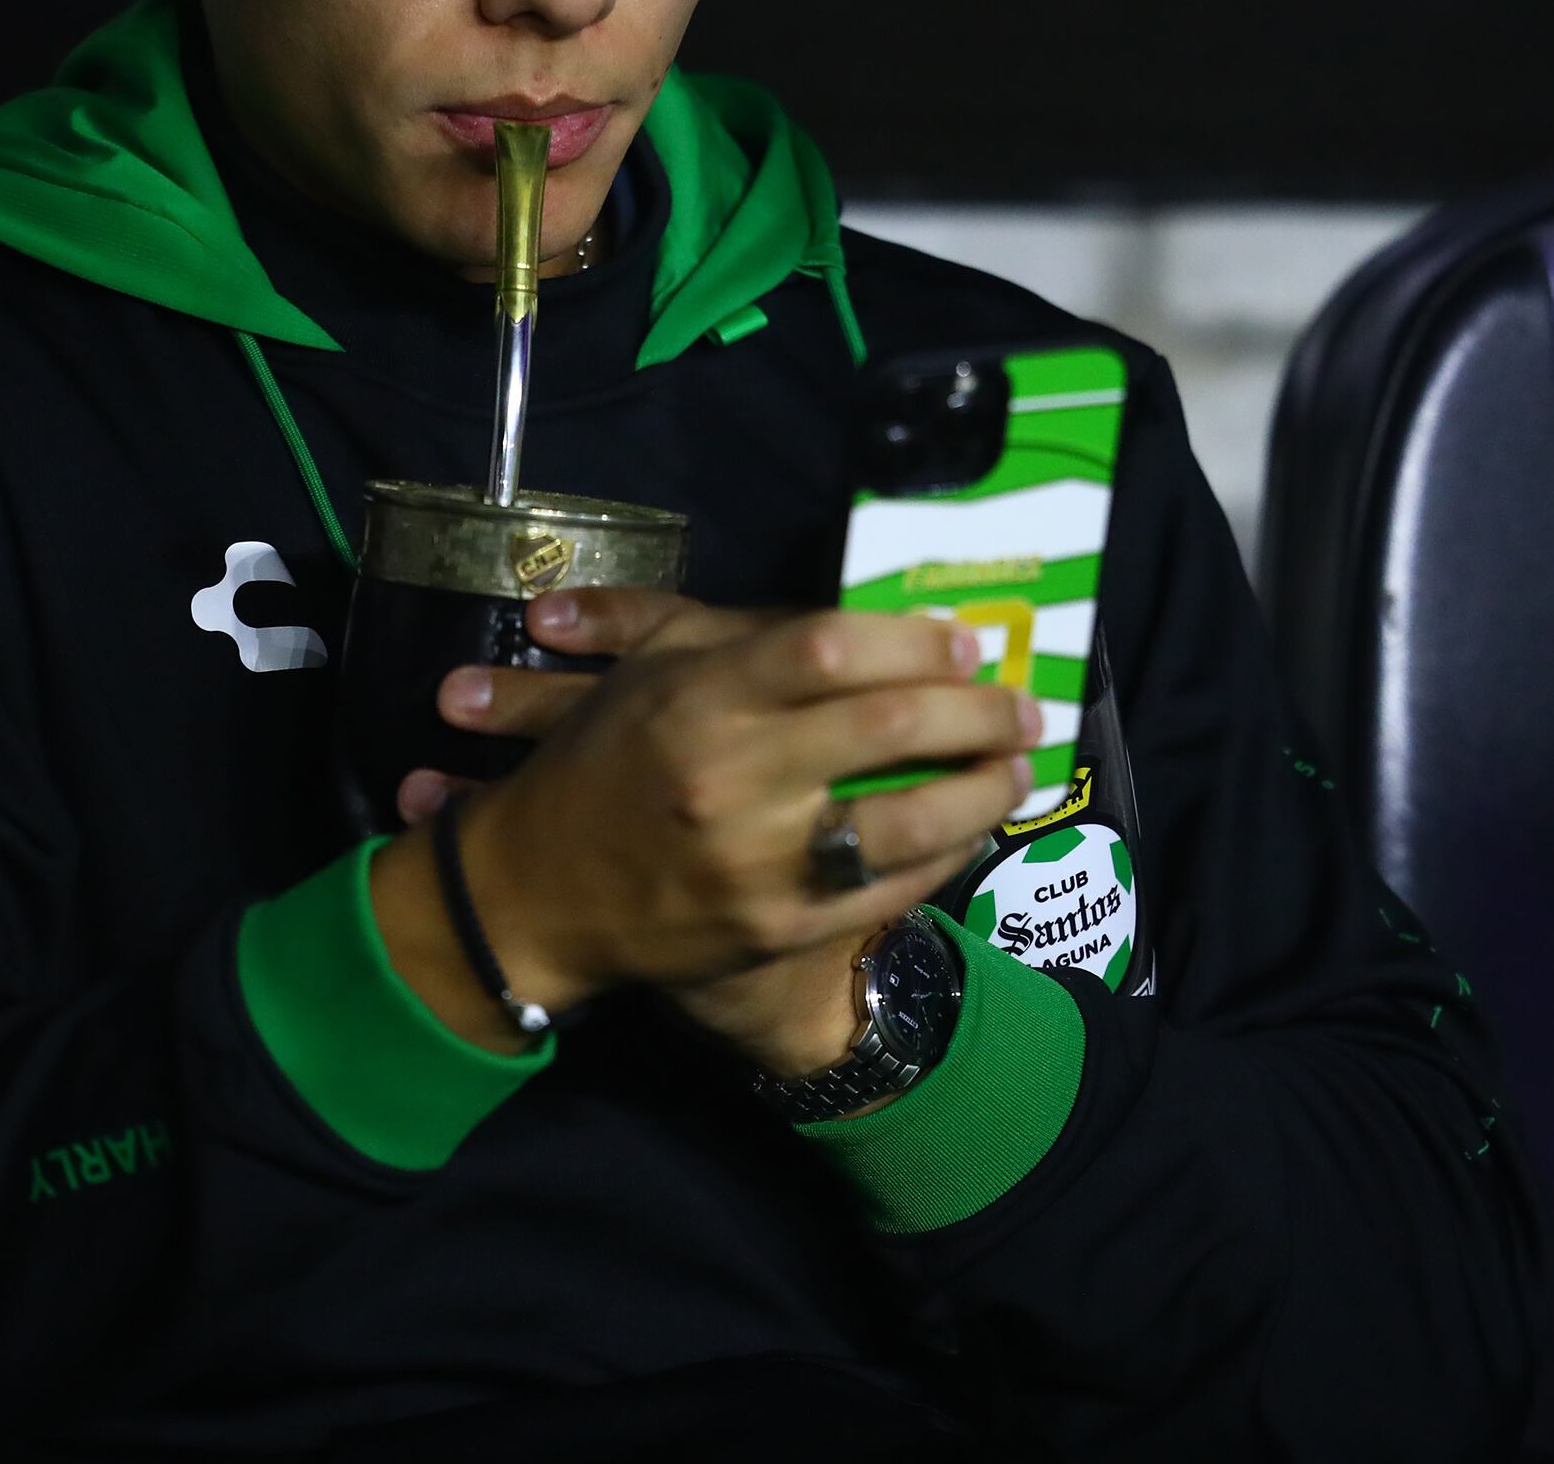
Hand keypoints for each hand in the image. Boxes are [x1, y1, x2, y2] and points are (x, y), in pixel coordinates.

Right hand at [364, 590, 1035, 1074]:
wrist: (533, 893)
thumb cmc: (603, 760)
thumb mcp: (656, 673)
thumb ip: (753, 640)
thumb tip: (875, 625)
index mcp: (701, 697)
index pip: (830, 648)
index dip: (913, 641)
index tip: (965, 640)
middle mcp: (731, 775)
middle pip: (886, 725)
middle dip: (975, 709)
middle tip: (1021, 700)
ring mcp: (756, 861)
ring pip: (905, 819)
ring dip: (981, 788)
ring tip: (1017, 764)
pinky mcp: (773, 928)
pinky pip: (885, 889)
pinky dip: (944, 855)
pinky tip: (970, 829)